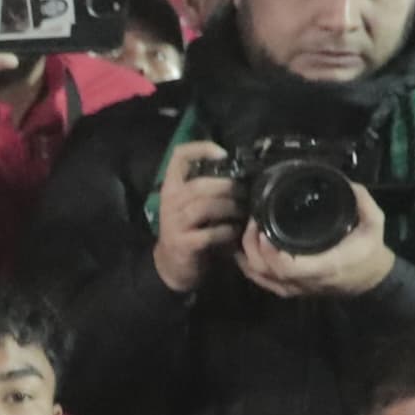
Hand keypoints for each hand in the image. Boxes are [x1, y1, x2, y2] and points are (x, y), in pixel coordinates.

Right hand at [151, 141, 242, 296]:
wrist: (173, 264)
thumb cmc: (190, 229)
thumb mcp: (192, 204)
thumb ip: (208, 187)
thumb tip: (241, 170)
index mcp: (172, 187)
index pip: (179, 156)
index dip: (201, 149)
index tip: (223, 155)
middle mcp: (170, 203)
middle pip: (199, 185)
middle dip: (227, 187)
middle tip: (244, 192)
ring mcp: (174, 224)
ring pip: (205, 207)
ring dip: (230, 208)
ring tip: (242, 211)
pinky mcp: (184, 244)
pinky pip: (210, 233)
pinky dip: (227, 231)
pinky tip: (233, 232)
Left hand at [237, 185, 395, 300]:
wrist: (369, 280)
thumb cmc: (369, 251)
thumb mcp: (375, 225)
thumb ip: (364, 204)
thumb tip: (349, 184)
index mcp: (324, 266)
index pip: (286, 267)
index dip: (268, 251)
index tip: (262, 227)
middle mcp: (305, 281)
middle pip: (265, 270)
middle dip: (251, 246)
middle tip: (253, 222)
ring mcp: (295, 288)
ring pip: (260, 277)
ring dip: (248, 255)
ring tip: (250, 231)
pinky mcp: (289, 289)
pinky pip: (262, 281)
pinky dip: (249, 266)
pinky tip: (244, 251)